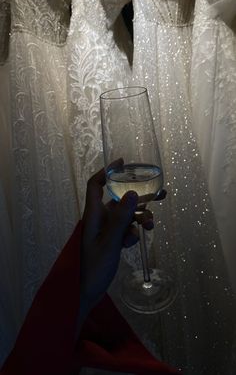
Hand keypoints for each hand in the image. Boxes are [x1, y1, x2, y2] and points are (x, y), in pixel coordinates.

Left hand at [79, 167, 165, 317]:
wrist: (86, 292)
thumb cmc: (93, 267)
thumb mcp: (109, 243)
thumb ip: (120, 219)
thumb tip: (132, 193)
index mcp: (93, 215)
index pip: (95, 185)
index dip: (107, 171)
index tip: (122, 163)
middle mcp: (100, 218)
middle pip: (119, 199)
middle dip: (139, 197)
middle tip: (160, 194)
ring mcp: (106, 229)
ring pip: (127, 215)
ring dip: (140, 218)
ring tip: (151, 226)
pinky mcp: (112, 239)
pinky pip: (127, 228)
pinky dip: (133, 232)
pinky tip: (134, 242)